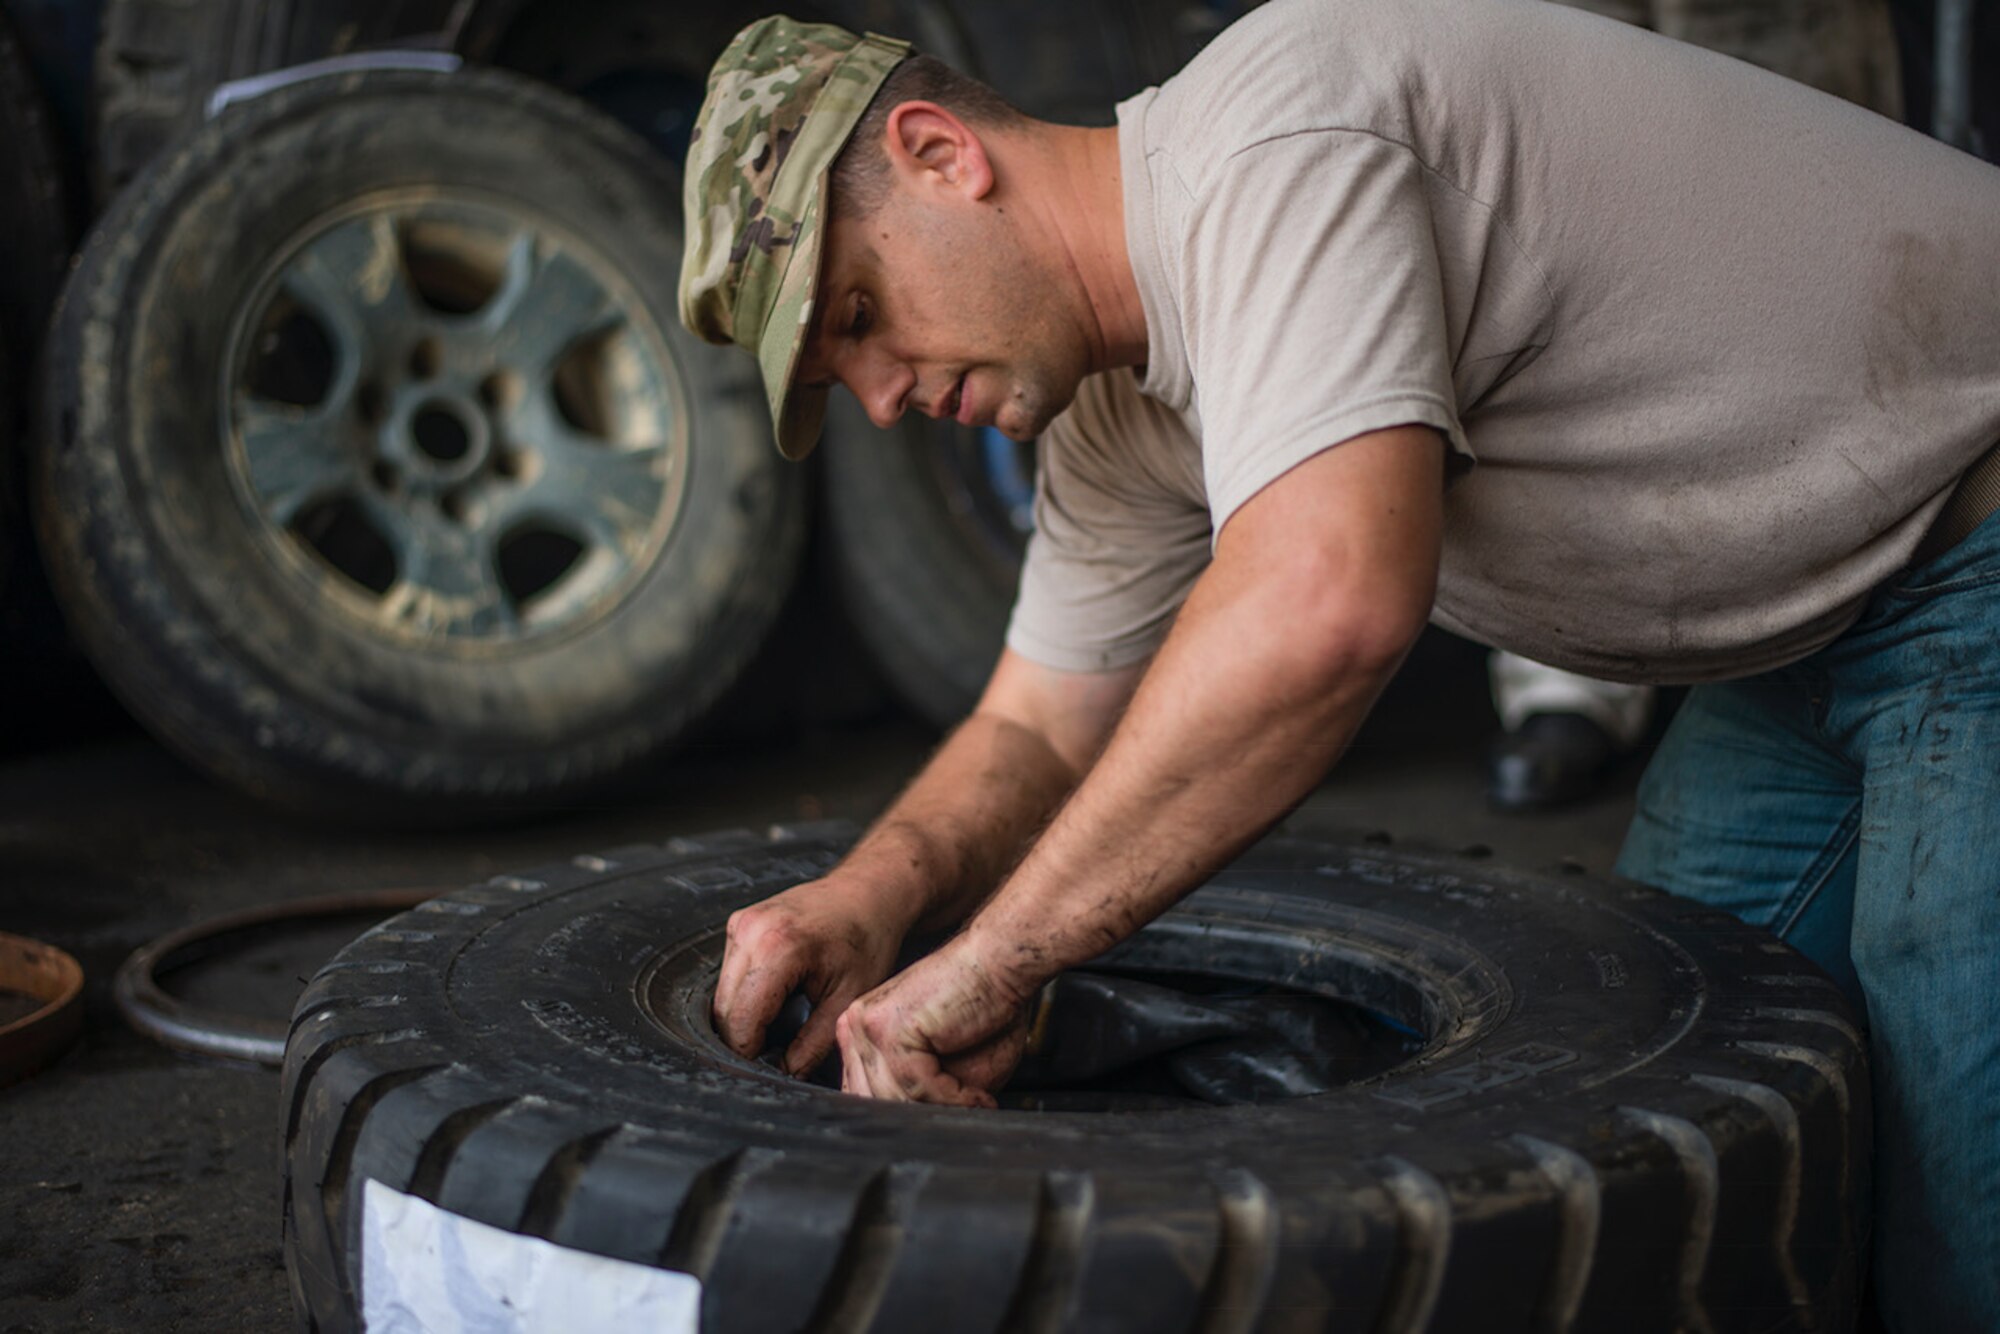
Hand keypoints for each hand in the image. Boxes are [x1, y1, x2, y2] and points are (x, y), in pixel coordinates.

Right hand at [712, 878, 907, 1075]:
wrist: (868, 893)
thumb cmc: (867, 940)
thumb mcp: (847, 1000)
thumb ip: (812, 1045)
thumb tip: (786, 1074)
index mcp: (778, 948)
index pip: (740, 1021)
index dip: (750, 1054)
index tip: (769, 1069)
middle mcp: (751, 931)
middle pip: (723, 1010)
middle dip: (744, 1040)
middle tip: (776, 1055)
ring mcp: (741, 924)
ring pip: (720, 994)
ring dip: (742, 1018)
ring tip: (780, 1025)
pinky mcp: (739, 923)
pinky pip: (728, 973)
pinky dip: (744, 994)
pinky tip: (775, 999)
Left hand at [834, 938, 1033, 1107]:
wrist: (1001, 962)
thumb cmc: (983, 1008)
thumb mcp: (944, 1069)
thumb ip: (918, 1098)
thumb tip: (908, 1134)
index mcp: (860, 1033)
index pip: (861, 1096)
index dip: (900, 1116)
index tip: (941, 1121)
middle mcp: (855, 1027)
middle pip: (872, 1103)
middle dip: (922, 1117)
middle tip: (966, 1116)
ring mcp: (867, 1027)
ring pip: (894, 1101)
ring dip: (943, 1111)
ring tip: (979, 1102)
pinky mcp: (890, 1031)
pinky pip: (917, 1089)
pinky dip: (955, 1098)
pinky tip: (979, 1094)